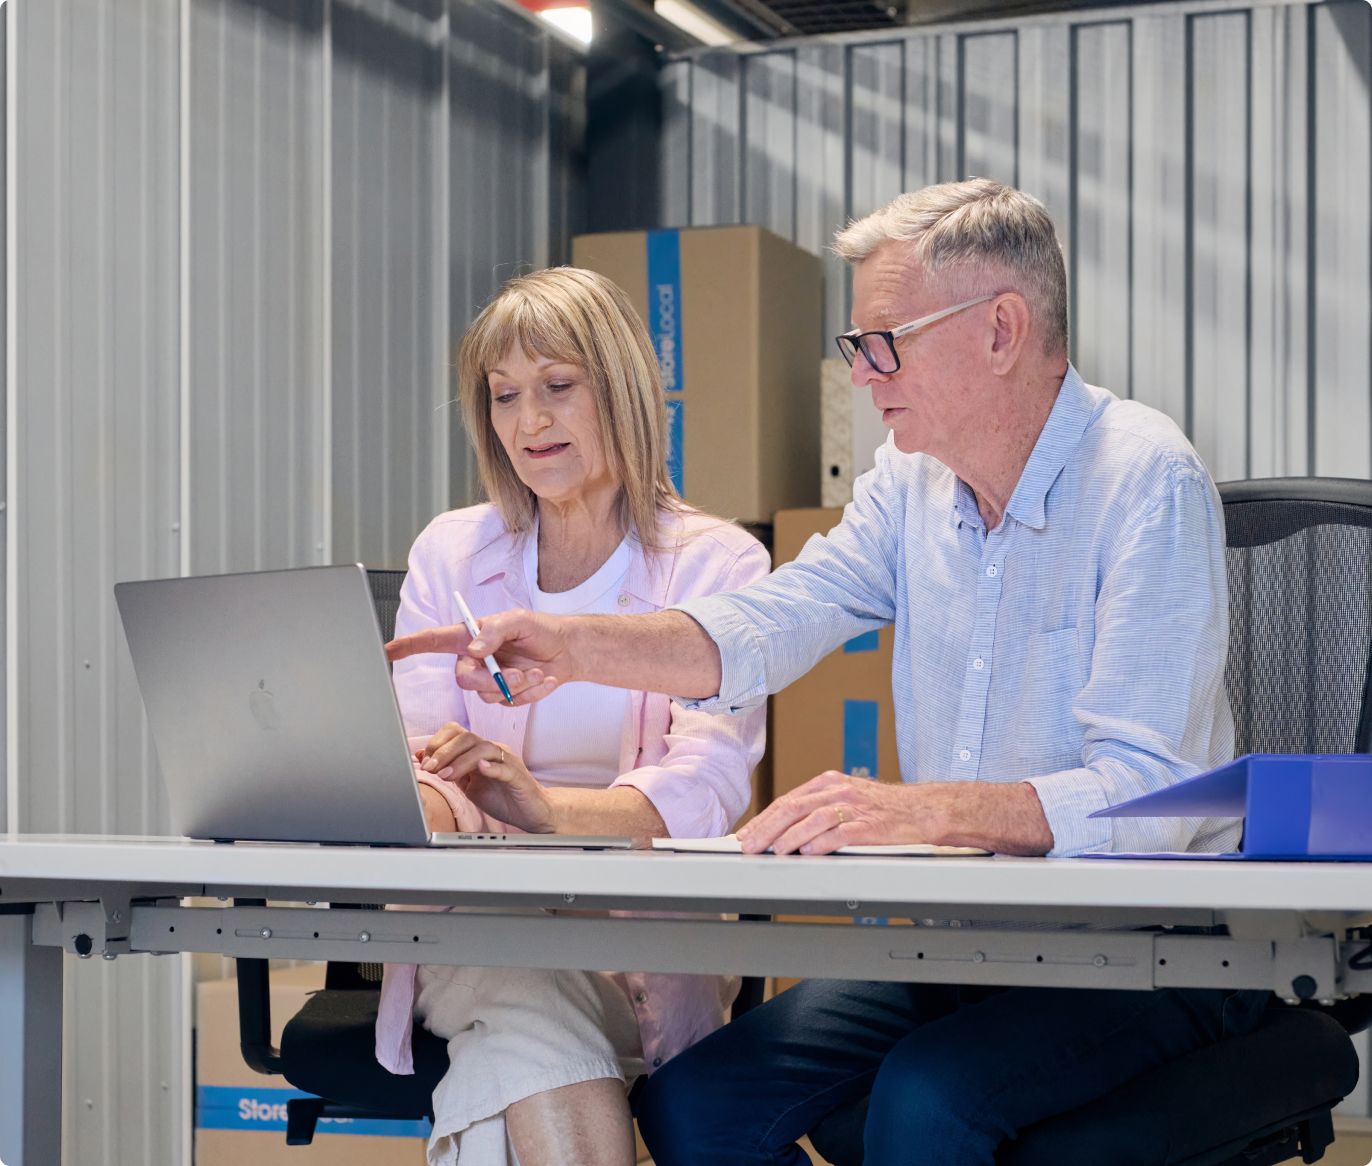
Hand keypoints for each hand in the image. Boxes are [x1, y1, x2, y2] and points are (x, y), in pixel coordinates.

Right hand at [386, 609, 569, 705]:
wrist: (567, 650)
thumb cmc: (540, 629)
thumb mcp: (518, 620)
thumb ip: (494, 632)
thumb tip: (475, 650)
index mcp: (470, 637)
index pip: (431, 642)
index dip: (407, 646)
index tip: (385, 651)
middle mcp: (474, 660)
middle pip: (464, 680)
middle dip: (492, 680)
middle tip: (517, 672)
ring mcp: (488, 681)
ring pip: (488, 695)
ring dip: (516, 685)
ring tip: (537, 672)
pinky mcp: (504, 696)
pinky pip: (509, 703)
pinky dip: (530, 693)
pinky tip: (544, 679)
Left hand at [417, 723, 555, 832]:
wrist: (530, 812)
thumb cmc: (502, 798)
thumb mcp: (468, 785)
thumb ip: (449, 770)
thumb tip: (422, 757)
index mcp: (479, 751)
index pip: (457, 733)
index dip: (438, 743)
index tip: (425, 762)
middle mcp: (493, 751)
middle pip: (467, 737)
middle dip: (444, 752)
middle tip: (431, 769)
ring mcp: (507, 761)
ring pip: (484, 748)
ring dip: (461, 761)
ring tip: (447, 776)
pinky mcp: (519, 776)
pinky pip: (505, 767)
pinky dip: (492, 767)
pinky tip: (480, 769)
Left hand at [737, 771, 925, 854]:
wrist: (922, 810)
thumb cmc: (883, 808)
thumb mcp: (845, 798)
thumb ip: (816, 809)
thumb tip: (782, 829)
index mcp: (828, 783)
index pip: (787, 800)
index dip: (763, 819)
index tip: (746, 835)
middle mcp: (838, 791)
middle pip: (793, 807)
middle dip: (767, 829)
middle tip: (750, 846)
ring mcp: (854, 807)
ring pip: (813, 818)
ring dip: (790, 836)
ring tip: (775, 850)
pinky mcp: (870, 826)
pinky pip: (841, 832)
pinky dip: (822, 842)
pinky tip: (809, 852)